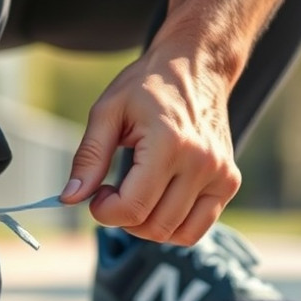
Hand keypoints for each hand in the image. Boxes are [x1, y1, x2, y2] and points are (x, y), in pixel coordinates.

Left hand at [59, 47, 241, 245]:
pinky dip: (173, 226)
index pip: (132, 208)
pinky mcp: (229, 182)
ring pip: (175, 234)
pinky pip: (196, 229)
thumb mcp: (107, 111)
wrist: (196, 67)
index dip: (104, 211)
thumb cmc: (148, 86)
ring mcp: (220, 174)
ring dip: (146, 225)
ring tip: (137, 195)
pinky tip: (158, 202)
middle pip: (153, 226)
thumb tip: (70, 198)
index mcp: (170, 144)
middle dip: (123, 218)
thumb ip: (89, 157)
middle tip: (114, 192)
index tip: (98, 193)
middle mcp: (201, 162)